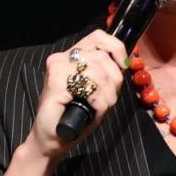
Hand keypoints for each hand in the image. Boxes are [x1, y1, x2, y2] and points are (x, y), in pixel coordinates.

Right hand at [26, 29, 127, 160]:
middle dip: (114, 81)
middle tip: (106, 100)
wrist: (51, 138)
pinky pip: (91, 87)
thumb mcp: (95, 90)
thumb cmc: (74, 116)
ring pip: (100, 72)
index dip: (116, 48)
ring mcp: (57, 68)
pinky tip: (92, 109)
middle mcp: (62, 57)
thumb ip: (105, 73)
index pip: (98, 37)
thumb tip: (123, 63)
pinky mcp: (55, 81)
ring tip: (97, 107)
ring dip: (107, 95)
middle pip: (103, 57)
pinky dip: (99, 102)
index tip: (122, 66)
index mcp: (72, 56)